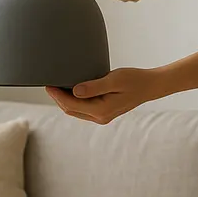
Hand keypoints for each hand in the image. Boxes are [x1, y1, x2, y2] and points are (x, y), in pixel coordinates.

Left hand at [46, 68, 164, 124]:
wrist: (149, 87)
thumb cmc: (134, 80)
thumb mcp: (114, 79)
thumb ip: (94, 86)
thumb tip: (74, 91)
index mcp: (100, 110)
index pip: (71, 105)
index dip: (57, 95)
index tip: (48, 84)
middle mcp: (99, 117)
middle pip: (70, 109)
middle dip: (58, 98)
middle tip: (49, 83)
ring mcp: (101, 116)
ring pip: (75, 110)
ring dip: (64, 99)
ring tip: (56, 85)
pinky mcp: (103, 112)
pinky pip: (82, 108)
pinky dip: (74, 100)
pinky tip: (70, 89)